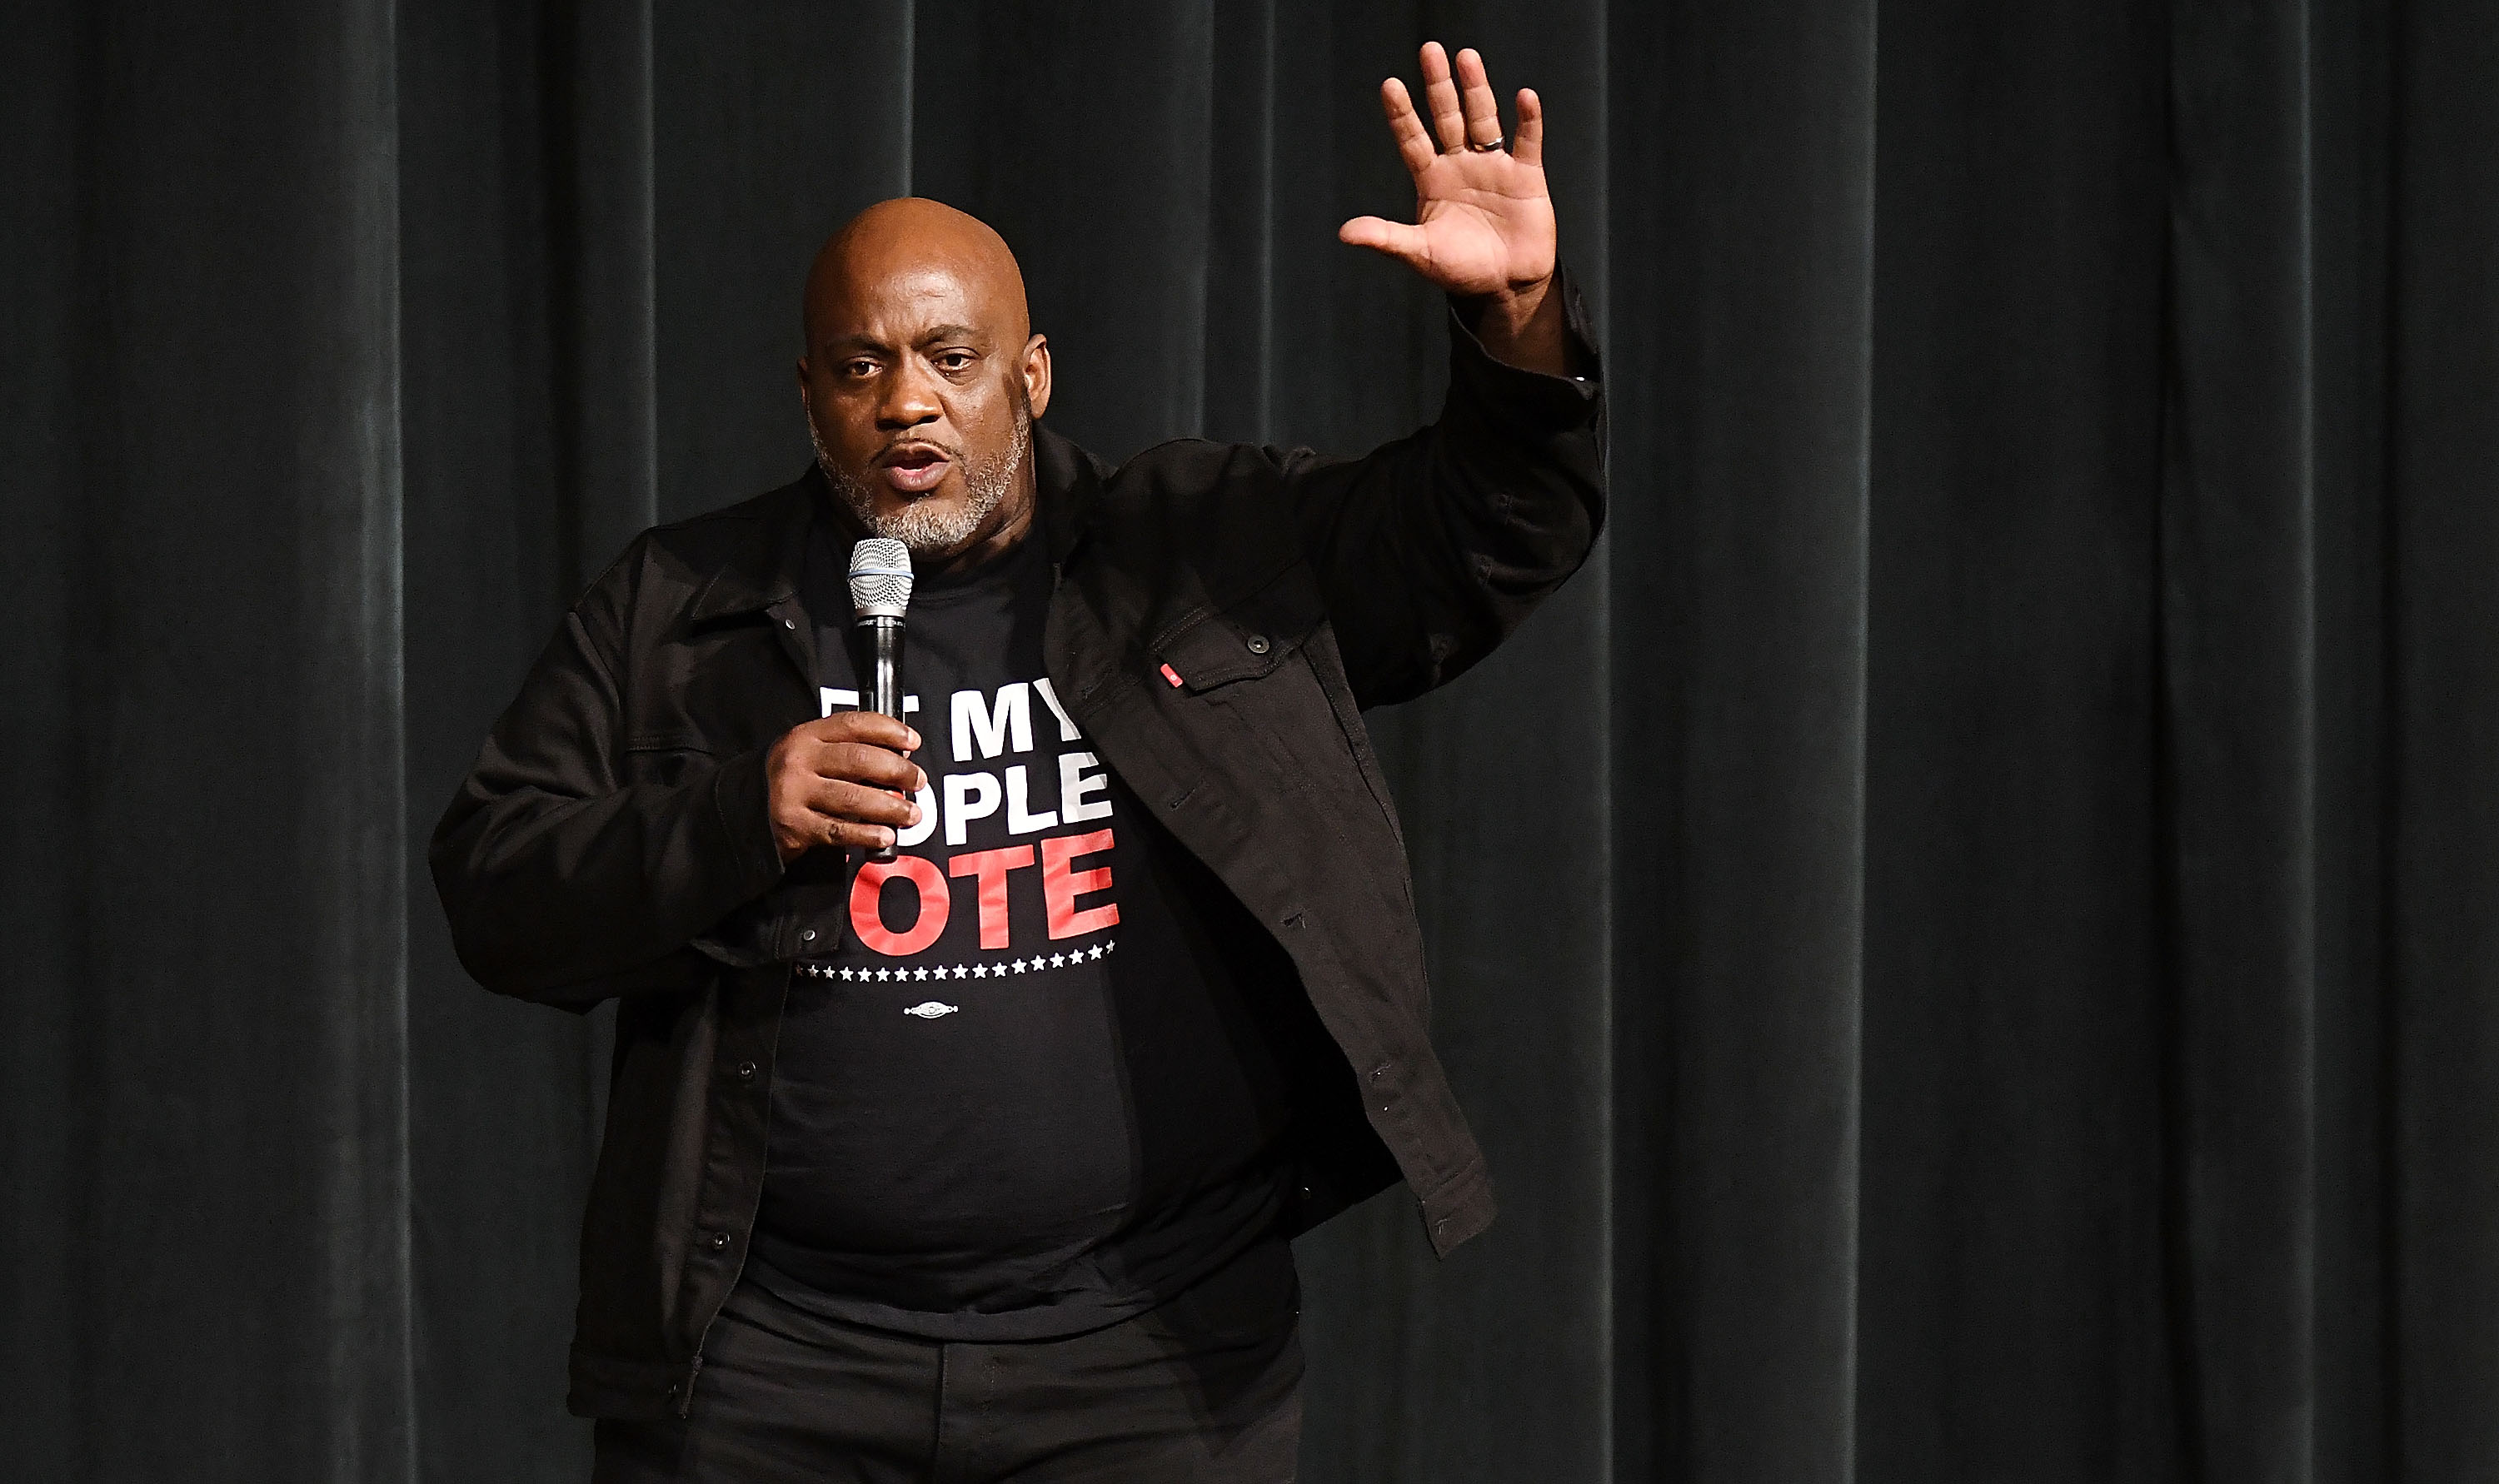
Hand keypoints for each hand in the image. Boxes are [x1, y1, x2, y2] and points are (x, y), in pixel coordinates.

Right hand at [766, 711, 925, 861]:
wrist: (744, 812)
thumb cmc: (791, 780)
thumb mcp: (809, 754)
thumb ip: (844, 750)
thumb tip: (899, 758)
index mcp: (806, 736)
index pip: (853, 724)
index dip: (889, 730)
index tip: (913, 741)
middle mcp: (798, 761)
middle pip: (859, 760)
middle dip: (897, 770)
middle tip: (918, 781)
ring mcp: (794, 793)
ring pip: (853, 797)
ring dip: (890, 806)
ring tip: (913, 814)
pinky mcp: (794, 826)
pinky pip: (839, 831)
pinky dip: (867, 834)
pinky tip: (887, 836)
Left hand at [1339, 43, 1564, 369]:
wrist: (1506, 287)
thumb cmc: (1461, 270)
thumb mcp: (1420, 254)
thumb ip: (1386, 238)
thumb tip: (1345, 233)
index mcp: (1432, 180)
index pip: (1412, 139)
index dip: (1402, 114)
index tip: (1391, 85)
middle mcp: (1460, 165)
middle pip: (1447, 117)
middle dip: (1438, 87)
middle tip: (1430, 51)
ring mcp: (1494, 167)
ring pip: (1483, 119)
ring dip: (1475, 90)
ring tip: (1466, 58)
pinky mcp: (1527, 177)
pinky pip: (1527, 141)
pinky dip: (1527, 120)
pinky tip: (1524, 97)